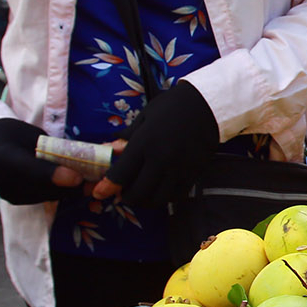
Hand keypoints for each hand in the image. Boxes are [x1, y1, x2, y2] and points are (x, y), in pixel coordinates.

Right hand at [0, 117, 82, 203]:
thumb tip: (83, 160)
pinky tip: (71, 184)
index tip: (78, 177)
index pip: (32, 171)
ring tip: (89, 180)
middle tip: (98, 179)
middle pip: (43, 188)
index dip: (55, 176)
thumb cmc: (13, 134)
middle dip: (72, 186)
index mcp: (5, 158)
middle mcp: (4, 181)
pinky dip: (58, 192)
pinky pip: (42, 198)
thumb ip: (51, 150)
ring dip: (69, 191)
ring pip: (47, 196)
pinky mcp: (15, 201)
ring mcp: (9, 194)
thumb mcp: (32, 135)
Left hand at [93, 82, 220, 208]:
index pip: (121, 173)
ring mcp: (178, 169)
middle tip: (122, 193)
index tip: (99, 192)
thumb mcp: (145, 117)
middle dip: (125, 196)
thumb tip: (110, 149)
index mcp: (144, 143)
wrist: (206, 106)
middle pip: (137, 192)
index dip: (108, 187)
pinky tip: (158, 191)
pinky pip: (175, 196)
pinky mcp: (192, 174)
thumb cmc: (171, 107)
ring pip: (156, 199)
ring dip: (144, 200)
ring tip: (140, 194)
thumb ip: (127, 137)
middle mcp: (160, 160)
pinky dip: (163, 198)